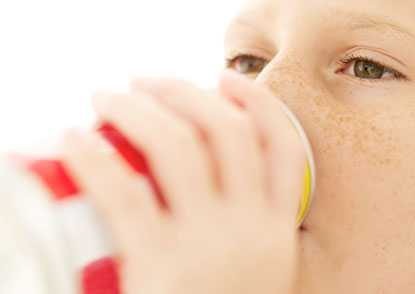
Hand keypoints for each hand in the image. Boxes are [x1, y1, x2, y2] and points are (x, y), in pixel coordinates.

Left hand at [62, 70, 306, 293]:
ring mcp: (209, 247)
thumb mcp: (256, 272)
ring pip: (179, 148)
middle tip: (149, 80)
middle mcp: (252, 230)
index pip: (287, 149)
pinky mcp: (161, 267)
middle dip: (187, 92)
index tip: (227, 78)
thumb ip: (245, 228)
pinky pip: (125, 194)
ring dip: (139, 110)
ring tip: (109, 96)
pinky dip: (94, 159)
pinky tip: (74, 139)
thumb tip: (208, 177)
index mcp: (278, 231)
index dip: (260, 104)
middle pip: (228, 133)